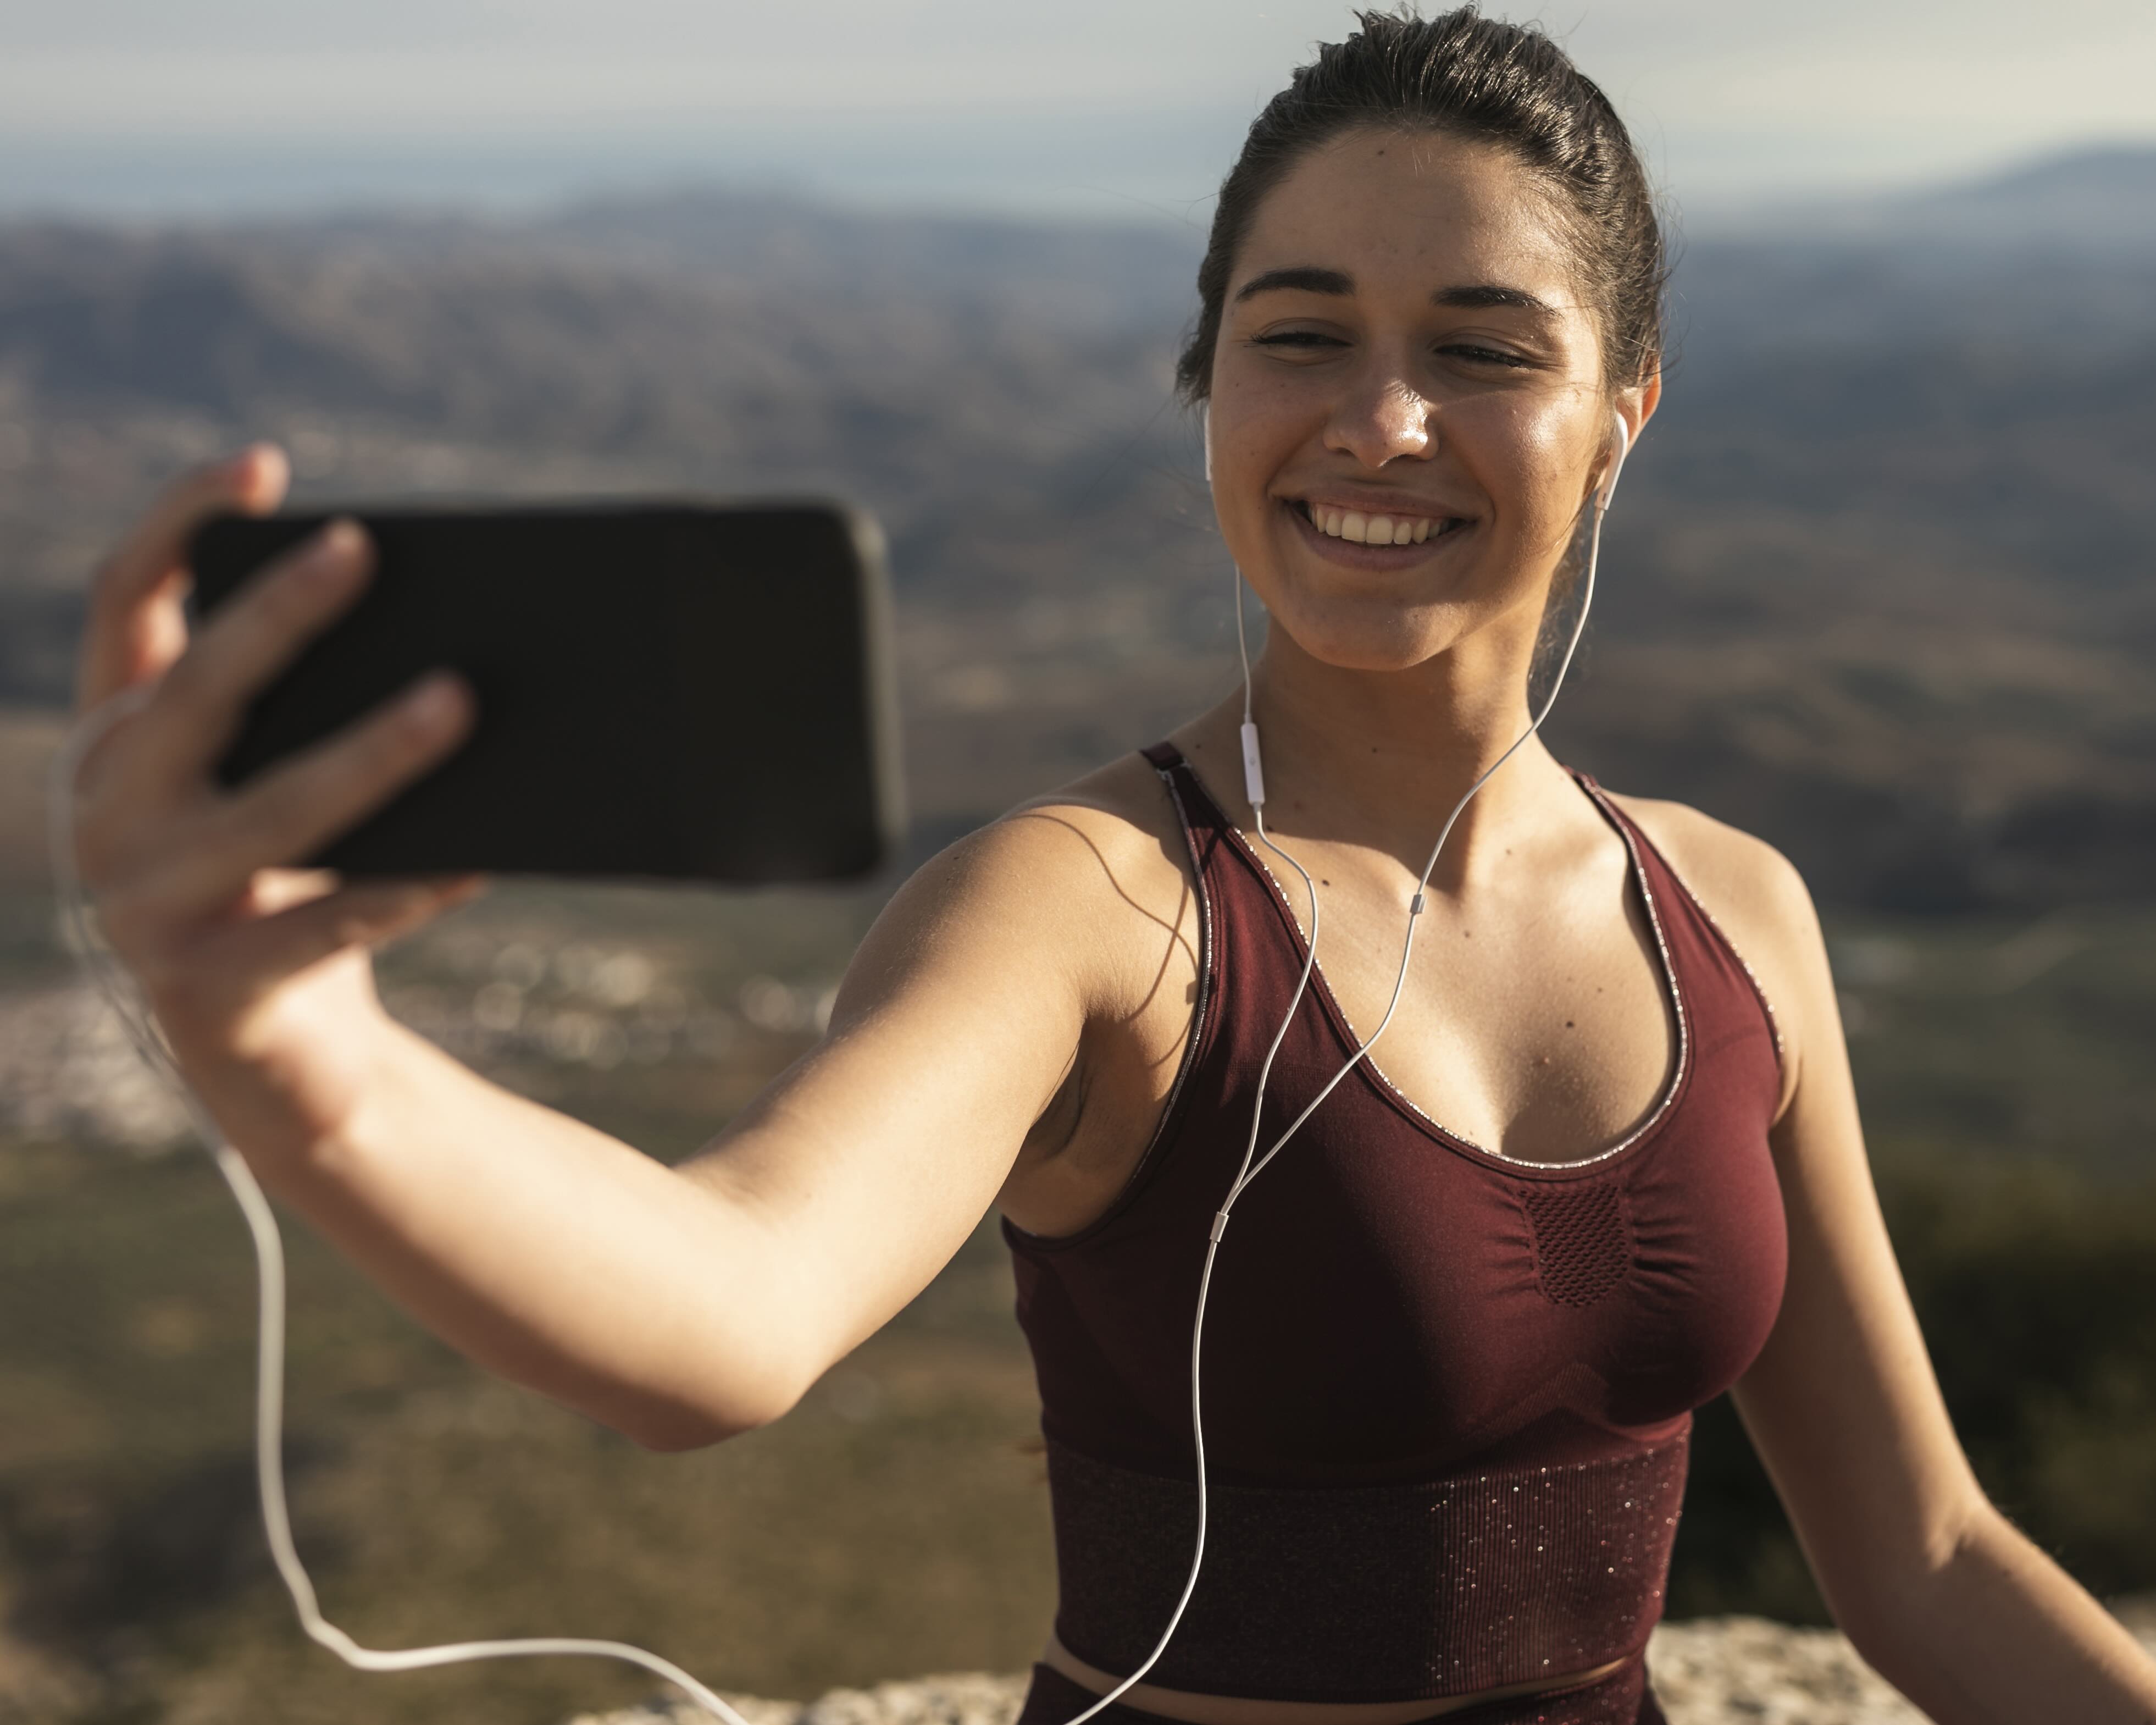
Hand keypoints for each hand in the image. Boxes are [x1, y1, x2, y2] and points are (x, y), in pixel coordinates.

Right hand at [69, 446, 479, 1162]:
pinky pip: (322, 928)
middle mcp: (106, 814)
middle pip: (195, 690)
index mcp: (120, 743)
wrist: (274, 1054)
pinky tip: (477, 855)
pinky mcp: (208, 992)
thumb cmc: (291, 888)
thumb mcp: (279, 789)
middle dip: (277, 614)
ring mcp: (143, 908)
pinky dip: (404, 887)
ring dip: (373, 754)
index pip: (124, 603)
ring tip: (461, 698)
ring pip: (273, 813)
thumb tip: (451, 648)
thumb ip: (315, 719)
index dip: (179, 523)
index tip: (260, 464)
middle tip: (365, 550)